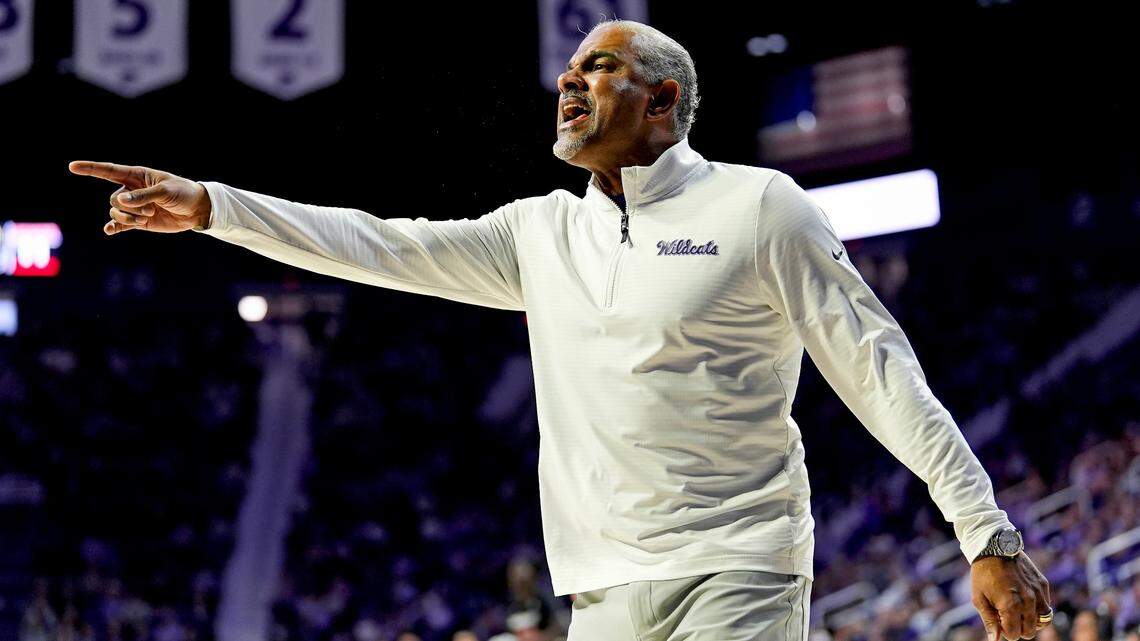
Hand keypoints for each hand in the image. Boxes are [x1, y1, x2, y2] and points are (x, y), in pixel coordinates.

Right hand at [68, 161, 211, 235]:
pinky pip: (120, 225)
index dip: (90, 169)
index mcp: (137, 176)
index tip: (72, 167)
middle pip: (114, 199)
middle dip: (128, 207)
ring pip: (116, 212)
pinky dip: (114, 228)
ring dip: (128, 218)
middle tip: (150, 210)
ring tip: (147, 218)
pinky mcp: (139, 221)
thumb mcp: (165, 191)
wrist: (197, 210)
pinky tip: (109, 231)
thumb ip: (143, 195)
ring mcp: (134, 206)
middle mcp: (132, 190)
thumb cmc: (183, 193)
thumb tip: (120, 201)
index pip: (109, 171)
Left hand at [971, 551, 1051, 640]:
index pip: (1015, 634)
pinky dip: (1038, 609)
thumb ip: (989, 621)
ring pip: (1043, 621)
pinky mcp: (1043, 584)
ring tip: (1019, 613)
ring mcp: (1038, 593)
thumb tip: (995, 640)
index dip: (1005, 632)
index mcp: (1010, 606)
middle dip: (1018, 629)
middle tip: (1008, 617)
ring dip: (1032, 621)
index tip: (999, 621)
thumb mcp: (979, 598)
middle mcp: (1028, 601)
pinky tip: (1025, 601)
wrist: (995, 547)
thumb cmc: (983, 574)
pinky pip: (1046, 606)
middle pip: (1030, 631)